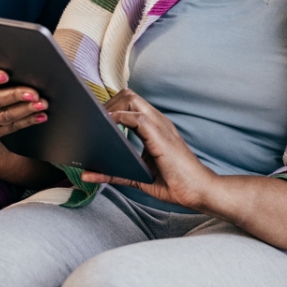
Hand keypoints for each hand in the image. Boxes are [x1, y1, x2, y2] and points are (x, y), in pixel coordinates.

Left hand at [81, 89, 217, 209]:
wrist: (198, 191)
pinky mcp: (161, 136)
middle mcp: (158, 121)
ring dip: (111, 107)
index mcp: (155, 127)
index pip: (131, 103)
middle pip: (129, 95)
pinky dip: (120, 118)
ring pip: (132, 99)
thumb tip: (88, 174)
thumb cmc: (175, 184)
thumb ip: (115, 173)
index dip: (112, 107)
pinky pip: (138, 118)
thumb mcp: (138, 177)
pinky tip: (109, 127)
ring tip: (97, 122)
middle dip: (108, 103)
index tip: (96, 120)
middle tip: (93, 120)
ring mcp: (160, 126)